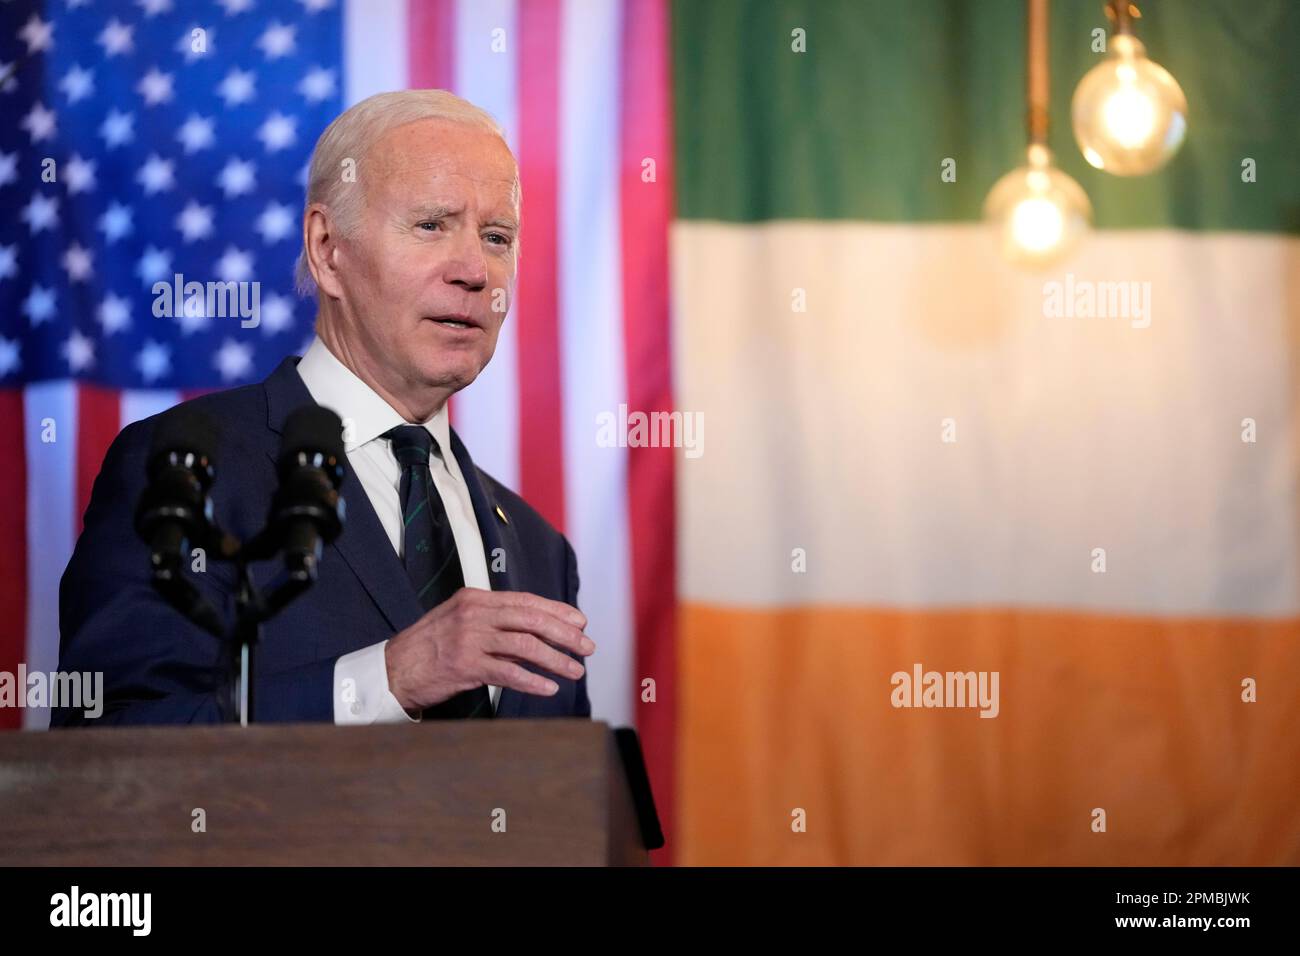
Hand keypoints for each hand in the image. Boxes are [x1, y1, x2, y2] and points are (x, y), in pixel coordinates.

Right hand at [384, 588, 593, 712]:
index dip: (558, 611)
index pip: (527, 601)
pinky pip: (508, 673)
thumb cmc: (430, 647)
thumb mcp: (461, 623)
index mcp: (476, 598)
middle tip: (587, 648)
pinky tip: (549, 688)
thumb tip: (538, 633)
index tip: (580, 622)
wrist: (393, 669)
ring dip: (556, 659)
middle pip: (532, 620)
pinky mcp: (465, 666)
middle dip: (565, 634)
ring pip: (525, 645)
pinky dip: (532, 681)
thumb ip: (496, 625)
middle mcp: (475, 614)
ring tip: (576, 671)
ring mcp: (469, 639)